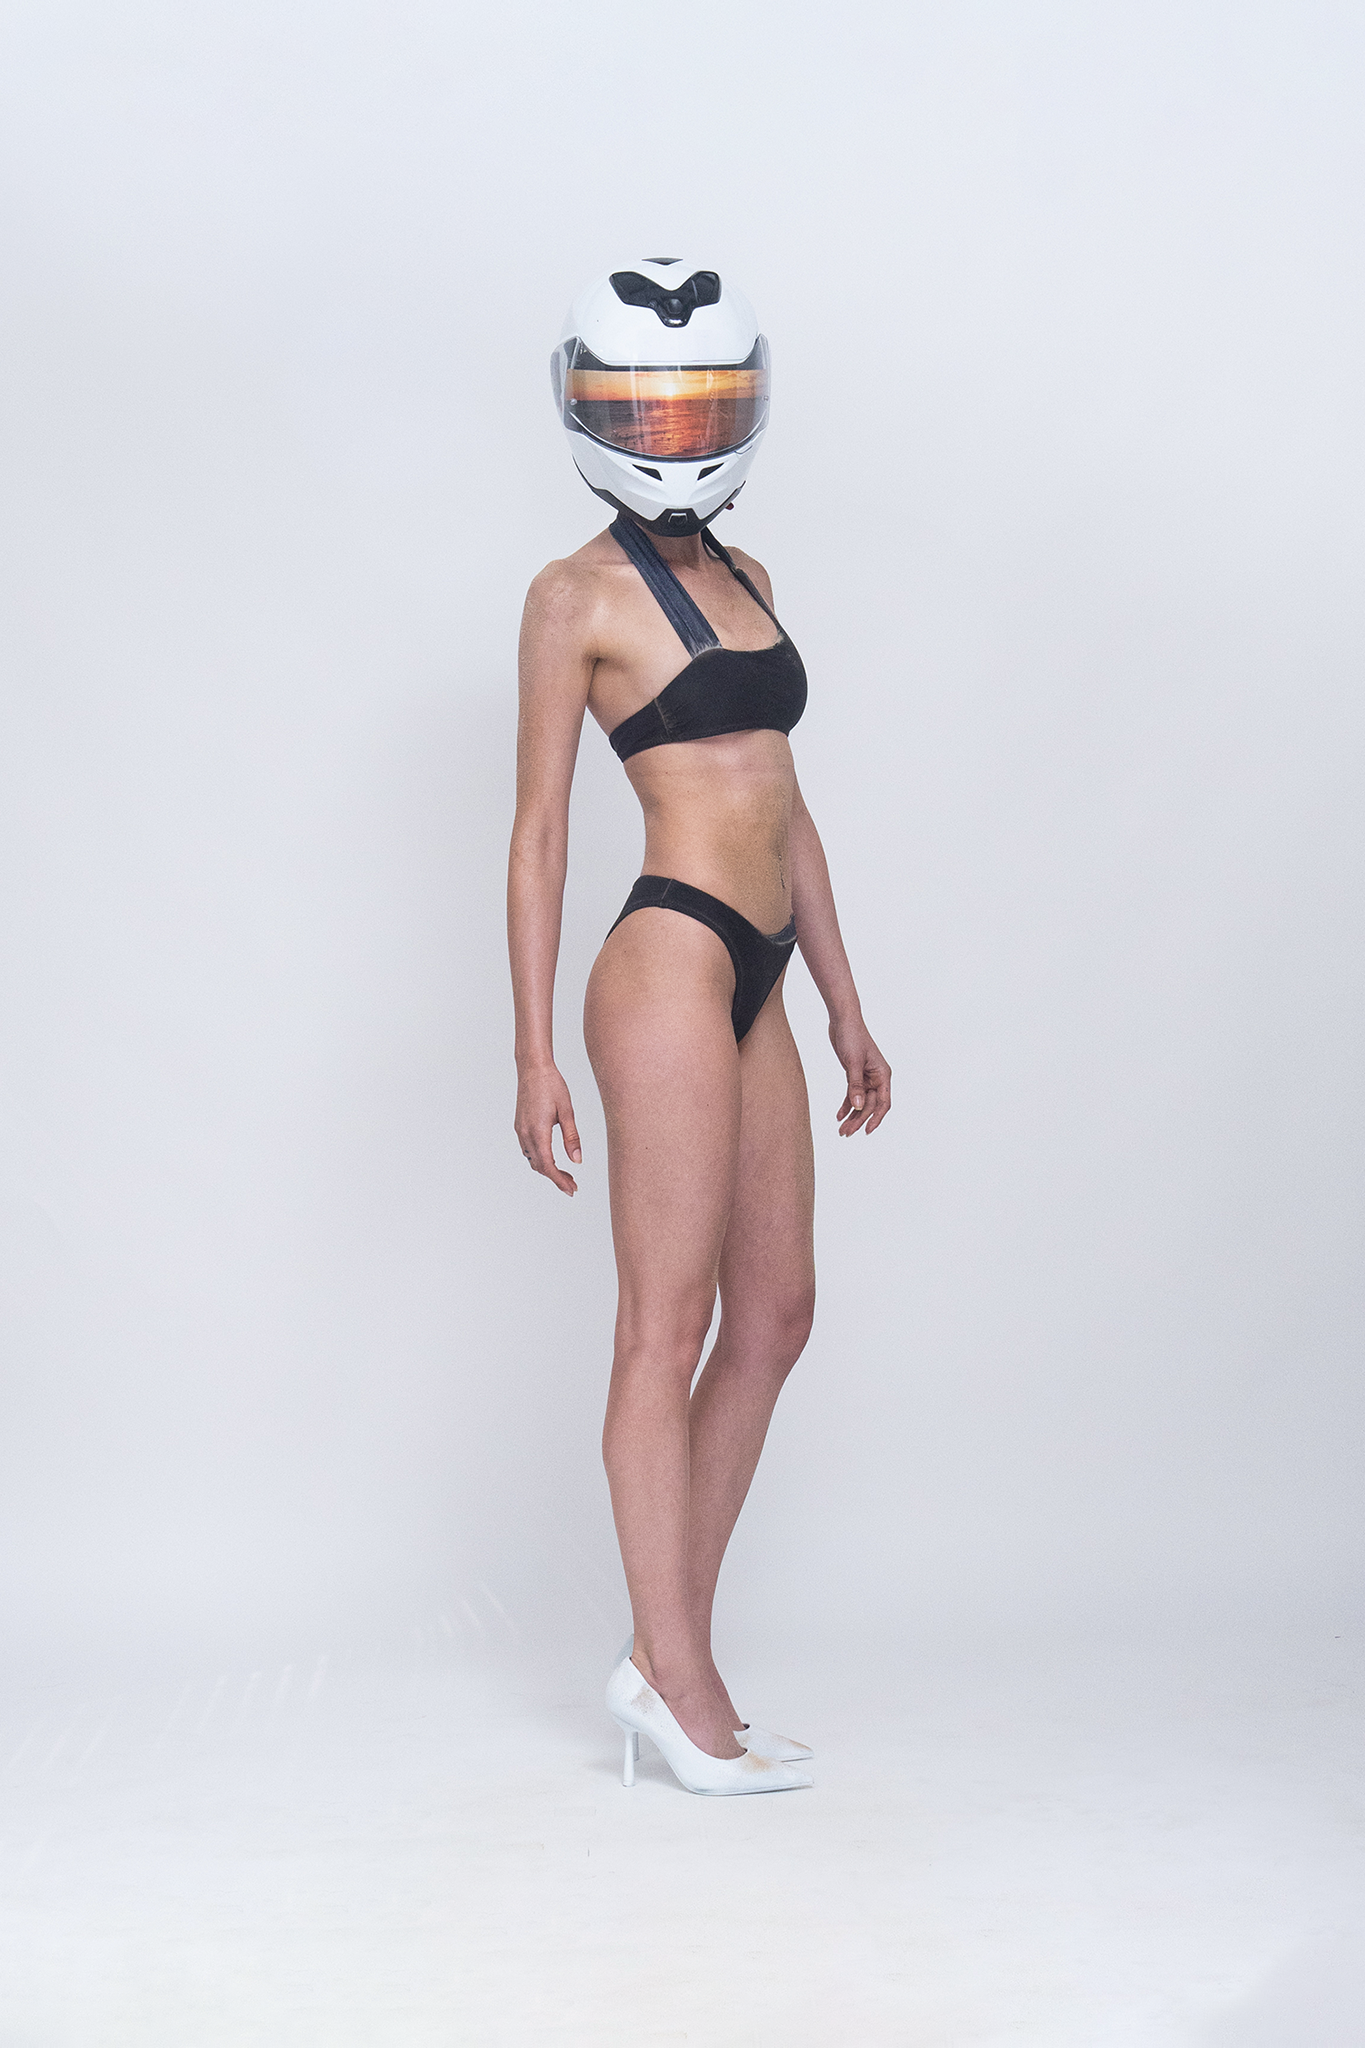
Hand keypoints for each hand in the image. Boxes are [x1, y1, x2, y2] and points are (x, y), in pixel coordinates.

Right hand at [514, 1063, 581, 1193]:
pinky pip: (528, 1149)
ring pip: (532, 1159)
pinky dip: (539, 1158)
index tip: (571, 1190)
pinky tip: (551, 1157)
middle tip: (572, 1184)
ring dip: (547, 1169)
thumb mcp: (567, 1111)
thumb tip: (577, 1161)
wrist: (533, 1068)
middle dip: (555, 1178)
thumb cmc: (552, 1085)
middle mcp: (525, 1133)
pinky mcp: (519, 1125)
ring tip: (565, 1173)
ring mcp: (520, 1129)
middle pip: (539, 1166)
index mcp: (538, 1131)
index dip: (559, 1180)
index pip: (548, 1165)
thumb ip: (572, 1137)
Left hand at [830, 1017, 890, 1134]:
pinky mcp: (854, 1074)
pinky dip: (846, 1105)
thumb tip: (858, 1107)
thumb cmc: (852, 1036)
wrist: (842, 1020)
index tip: (866, 1131)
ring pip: (860, 1102)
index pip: (883, 1103)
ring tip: (841, 1130)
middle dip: (858, 1120)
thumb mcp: (853, 1063)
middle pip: (869, 1105)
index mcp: (883, 1075)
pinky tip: (839, 1116)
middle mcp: (877, 1078)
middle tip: (845, 1133)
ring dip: (851, 1116)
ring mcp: (866, 1077)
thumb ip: (855, 1086)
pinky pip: (852, 1094)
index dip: (876, 1118)